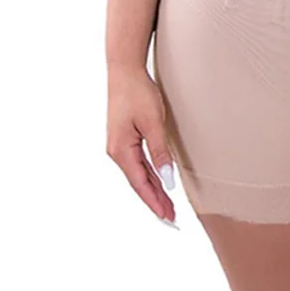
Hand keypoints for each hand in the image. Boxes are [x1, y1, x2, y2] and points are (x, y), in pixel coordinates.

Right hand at [106, 63, 178, 226]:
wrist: (125, 71)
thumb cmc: (138, 93)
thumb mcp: (153, 122)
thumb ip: (160, 152)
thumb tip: (167, 181)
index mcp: (121, 151)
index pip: (141, 185)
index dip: (155, 202)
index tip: (168, 218)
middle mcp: (117, 152)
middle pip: (139, 183)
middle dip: (156, 201)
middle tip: (173, 219)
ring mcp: (119, 146)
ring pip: (139, 174)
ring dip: (153, 190)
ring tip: (168, 206)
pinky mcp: (124, 139)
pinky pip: (138, 163)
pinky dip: (149, 175)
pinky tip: (158, 182)